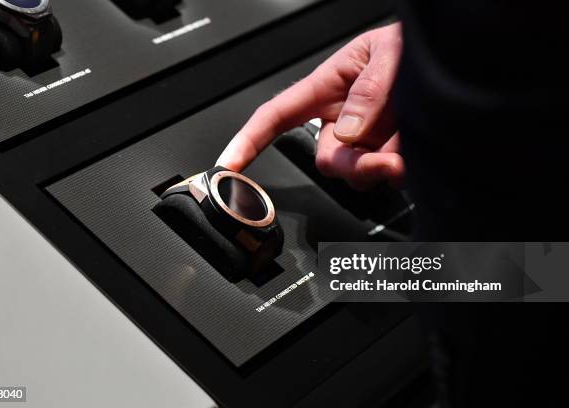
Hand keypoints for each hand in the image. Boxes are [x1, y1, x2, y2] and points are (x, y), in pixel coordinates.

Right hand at [216, 23, 403, 190]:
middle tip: (388, 160)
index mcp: (328, 88)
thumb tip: (349, 131)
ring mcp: (367, 142)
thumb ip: (370, 88)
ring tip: (412, 143)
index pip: (277, 116)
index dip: (248, 140)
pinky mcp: (390, 157)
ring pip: (356, 175)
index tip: (227, 165)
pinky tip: (418, 150)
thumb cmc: (414, 46)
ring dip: (384, 168)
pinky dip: (405, 171)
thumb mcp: (391, 51)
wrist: (456, 59)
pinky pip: (388, 178)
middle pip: (326, 160)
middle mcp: (343, 120)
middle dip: (355, 165)